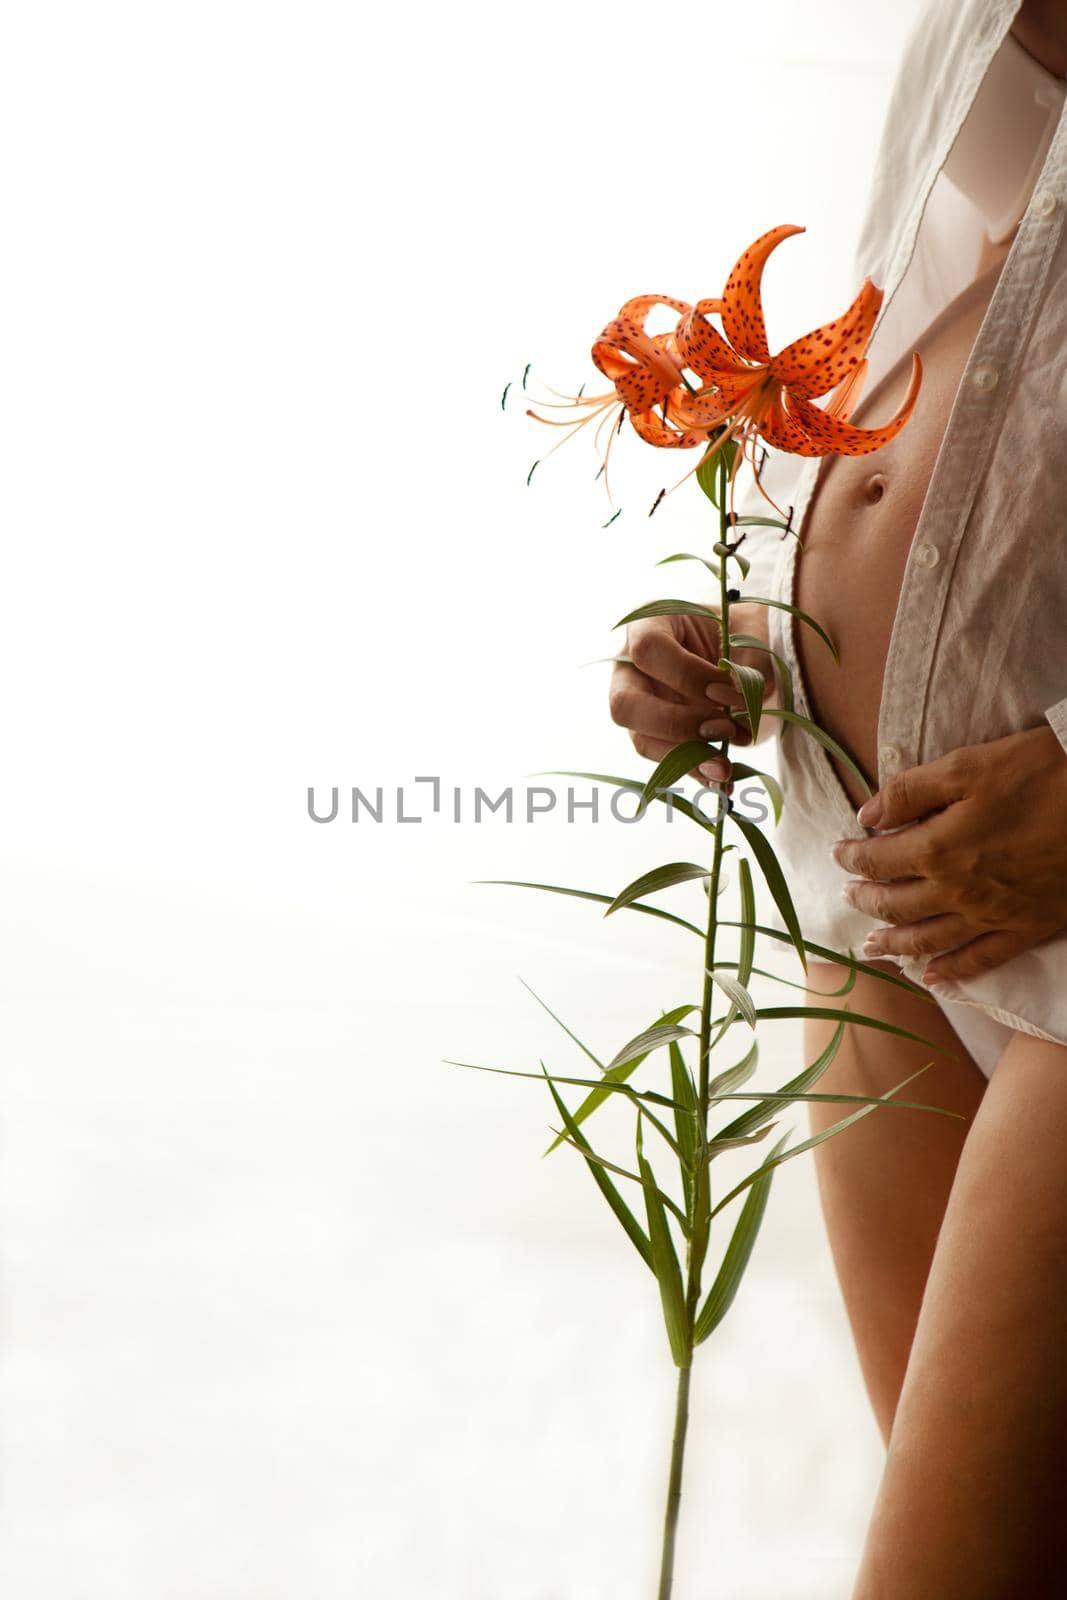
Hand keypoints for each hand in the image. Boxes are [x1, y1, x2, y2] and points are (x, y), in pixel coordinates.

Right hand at [608, 603, 773, 784]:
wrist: (751, 654)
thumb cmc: (745, 632)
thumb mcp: (753, 635)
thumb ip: (749, 664)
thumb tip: (744, 705)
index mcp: (650, 624)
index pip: (648, 650)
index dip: (687, 676)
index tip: (730, 693)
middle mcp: (632, 667)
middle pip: (625, 704)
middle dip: (676, 724)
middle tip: (724, 729)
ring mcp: (641, 705)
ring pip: (641, 740)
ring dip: (687, 758)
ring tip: (727, 767)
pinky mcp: (657, 736)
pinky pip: (666, 762)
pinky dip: (696, 774)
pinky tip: (722, 784)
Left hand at [830, 726, 1066, 983]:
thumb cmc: (1041, 772)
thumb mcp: (969, 765)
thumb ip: (911, 791)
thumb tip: (867, 815)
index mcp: (938, 848)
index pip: (877, 859)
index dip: (851, 857)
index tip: (839, 853)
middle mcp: (958, 891)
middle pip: (896, 904)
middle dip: (866, 900)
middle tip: (849, 897)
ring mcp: (993, 916)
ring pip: (929, 940)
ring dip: (895, 944)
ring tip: (872, 947)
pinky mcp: (1027, 928)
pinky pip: (982, 960)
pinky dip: (953, 972)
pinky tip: (933, 978)